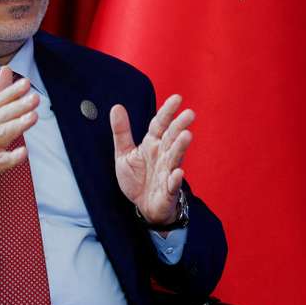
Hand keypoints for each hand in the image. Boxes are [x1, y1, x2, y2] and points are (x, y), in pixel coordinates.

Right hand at [0, 66, 39, 208]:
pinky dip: (12, 158)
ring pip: (0, 135)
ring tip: (33, 117)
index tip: (26, 82)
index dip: (11, 92)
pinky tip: (24, 153)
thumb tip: (6, 70)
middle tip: (34, 98)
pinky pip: (0, 162)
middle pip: (1, 116)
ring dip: (17, 125)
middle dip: (18, 106)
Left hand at [110, 94, 194, 225]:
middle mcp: (163, 155)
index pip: (160, 124)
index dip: (167, 112)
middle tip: (189, 113)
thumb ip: (121, 131)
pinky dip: (175, 179)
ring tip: (187, 136)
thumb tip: (116, 107)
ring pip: (175, 157)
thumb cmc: (137, 178)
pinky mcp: (168, 190)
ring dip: (180, 147)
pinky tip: (177, 173)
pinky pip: (172, 184)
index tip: (177, 98)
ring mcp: (167, 172)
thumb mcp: (124, 153)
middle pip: (172, 137)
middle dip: (180, 126)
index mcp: (152, 144)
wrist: (143, 206)